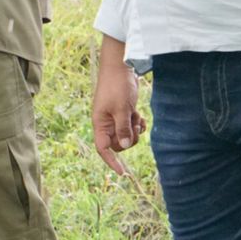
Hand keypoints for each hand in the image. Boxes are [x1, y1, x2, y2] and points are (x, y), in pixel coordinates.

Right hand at [92, 36, 146, 175]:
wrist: (121, 67)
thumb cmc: (117, 86)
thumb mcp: (121, 109)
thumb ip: (123, 129)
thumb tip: (125, 147)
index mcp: (100, 123)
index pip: (103, 148)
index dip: (111, 161)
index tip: (121, 172)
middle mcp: (106, 123)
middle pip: (118, 144)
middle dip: (129, 138)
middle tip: (134, 125)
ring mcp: (115, 118)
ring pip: (127, 135)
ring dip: (134, 129)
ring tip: (136, 116)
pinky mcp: (124, 112)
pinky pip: (132, 126)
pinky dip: (138, 124)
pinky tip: (140, 116)